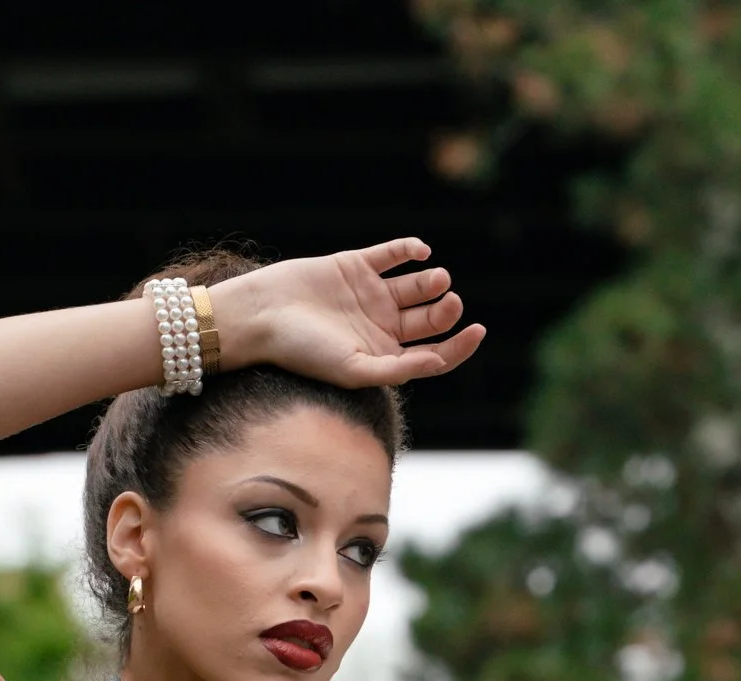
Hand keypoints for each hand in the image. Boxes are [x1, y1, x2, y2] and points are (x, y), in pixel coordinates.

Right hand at [213, 238, 484, 389]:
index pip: (434, 355)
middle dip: (445, 310)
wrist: (262, 315)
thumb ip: (396, 369)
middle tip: (449, 302)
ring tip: (436, 278)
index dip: (460, 346)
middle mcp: (381, 327)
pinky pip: (393, 255)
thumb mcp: (353, 369)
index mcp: (384, 357)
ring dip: (433, 281)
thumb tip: (438, 362)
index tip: (477, 331)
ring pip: (417, 286)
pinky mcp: (357, 265)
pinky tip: (420, 252)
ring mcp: (371, 295)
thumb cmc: (303, 353)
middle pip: (429, 319)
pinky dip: (410, 250)